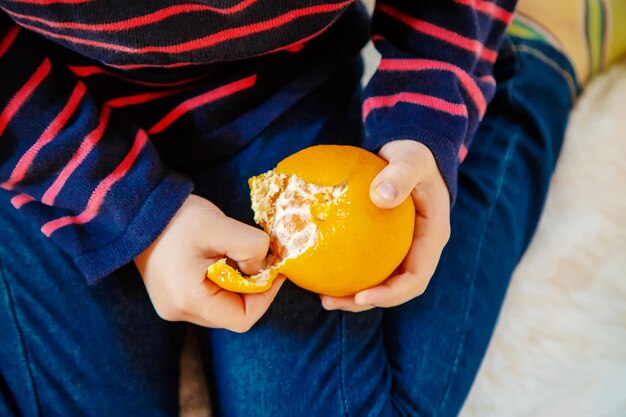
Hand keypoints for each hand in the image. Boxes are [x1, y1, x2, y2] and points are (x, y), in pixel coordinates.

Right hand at [135, 194, 284, 331]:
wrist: (137, 211)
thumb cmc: (177, 218)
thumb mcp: (220, 225)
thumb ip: (251, 246)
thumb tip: (262, 267)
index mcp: (189, 299)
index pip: (242, 319)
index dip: (265, 297)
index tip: (273, 270)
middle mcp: (178, 311)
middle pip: (232, 314)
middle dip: (251, 289)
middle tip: (257, 259)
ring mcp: (172, 307)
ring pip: (221, 308)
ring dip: (236, 285)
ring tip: (233, 255)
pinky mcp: (171, 298)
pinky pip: (207, 299)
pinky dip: (221, 283)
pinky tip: (218, 259)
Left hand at [321, 140, 450, 311]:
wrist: (412, 152)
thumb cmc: (414, 155)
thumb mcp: (411, 160)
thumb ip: (400, 175)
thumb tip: (380, 197)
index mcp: (431, 239)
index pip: (415, 278)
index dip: (392, 294)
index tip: (363, 295)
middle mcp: (418, 250)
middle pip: (394, 289)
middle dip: (365, 301)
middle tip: (330, 301)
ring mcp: (402, 249)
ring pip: (380, 281)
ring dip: (353, 293)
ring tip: (322, 297)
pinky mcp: (385, 243)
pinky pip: (366, 262)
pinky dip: (347, 270)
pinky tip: (320, 268)